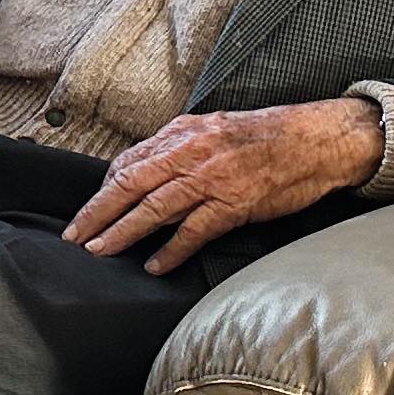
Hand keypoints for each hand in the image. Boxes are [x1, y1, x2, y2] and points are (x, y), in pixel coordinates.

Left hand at [64, 100, 385, 274]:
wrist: (318, 139)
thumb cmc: (268, 136)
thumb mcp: (215, 129)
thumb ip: (180, 147)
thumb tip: (146, 170)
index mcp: (184, 133)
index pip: (129, 162)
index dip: (104, 189)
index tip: (89, 210)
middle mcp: (191, 152)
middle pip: (130, 184)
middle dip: (97, 212)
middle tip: (75, 235)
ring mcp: (212, 178)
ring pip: (154, 208)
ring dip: (122, 232)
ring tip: (100, 251)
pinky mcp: (235, 203)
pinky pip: (194, 230)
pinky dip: (171, 250)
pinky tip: (155, 265)